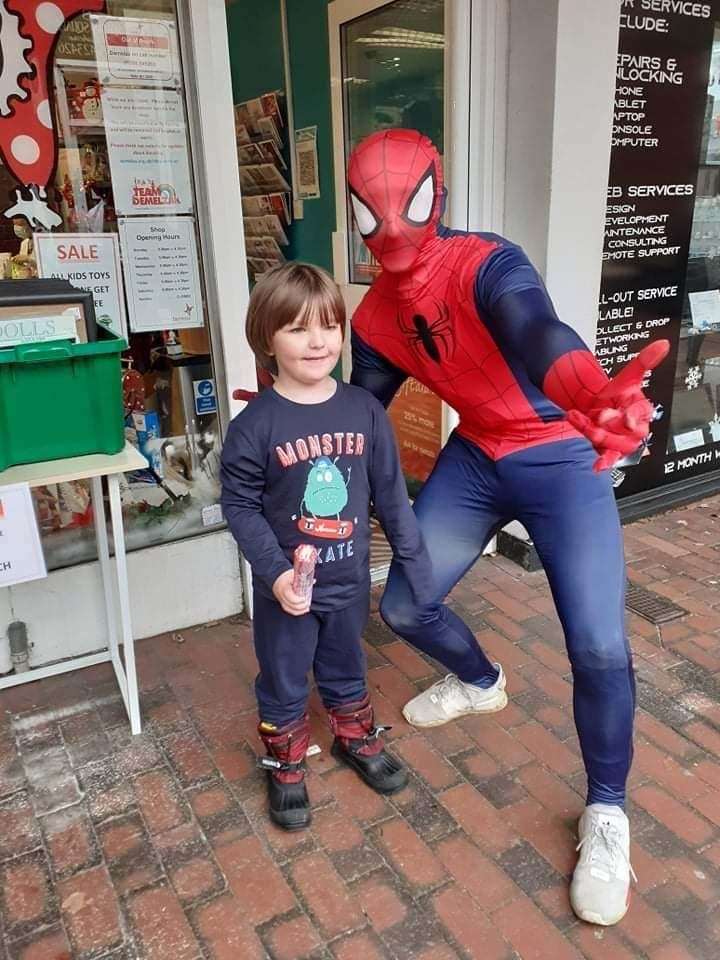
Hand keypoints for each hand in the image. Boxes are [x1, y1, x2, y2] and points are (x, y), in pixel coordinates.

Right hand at [272, 569, 310, 615]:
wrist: (277, 579)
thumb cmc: (287, 576)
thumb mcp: (294, 574)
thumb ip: (303, 578)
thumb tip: (314, 581)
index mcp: (284, 586)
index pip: (290, 597)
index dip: (298, 600)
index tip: (305, 598)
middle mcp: (280, 594)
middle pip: (290, 604)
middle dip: (301, 606)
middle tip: (308, 603)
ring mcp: (280, 599)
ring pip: (288, 608)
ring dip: (299, 610)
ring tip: (307, 608)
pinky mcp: (281, 603)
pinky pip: (288, 610)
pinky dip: (296, 612)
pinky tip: (303, 610)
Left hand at [566, 340, 669, 472]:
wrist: (597, 406)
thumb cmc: (616, 394)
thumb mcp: (627, 376)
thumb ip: (644, 361)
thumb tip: (663, 343)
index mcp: (642, 409)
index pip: (642, 413)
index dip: (634, 416)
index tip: (627, 419)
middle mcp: (635, 428)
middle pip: (628, 433)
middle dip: (612, 425)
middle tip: (598, 415)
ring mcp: (622, 441)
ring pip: (614, 444)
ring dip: (595, 433)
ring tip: (577, 417)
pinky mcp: (609, 450)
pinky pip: (608, 459)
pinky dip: (603, 463)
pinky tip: (596, 466)